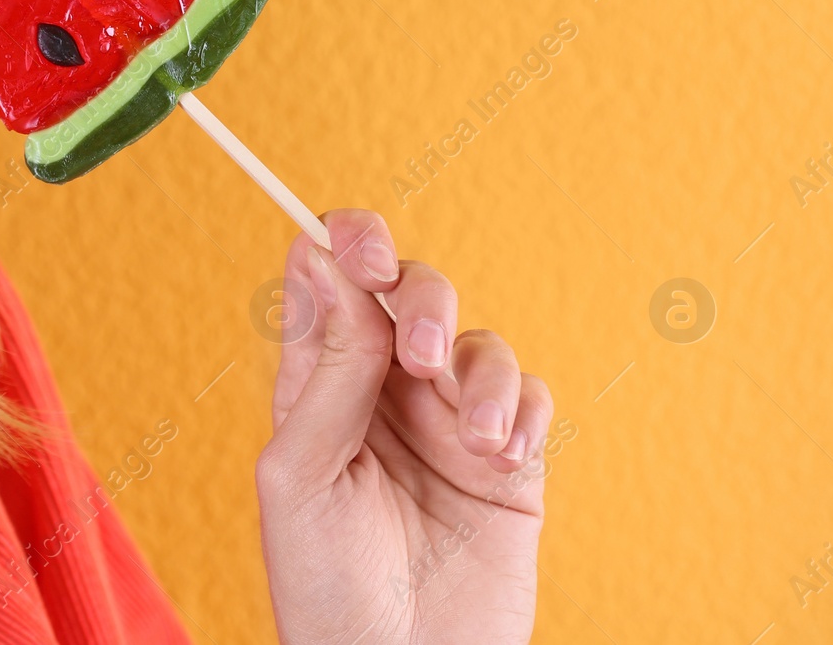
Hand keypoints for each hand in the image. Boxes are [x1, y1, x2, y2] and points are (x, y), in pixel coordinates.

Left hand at [256, 209, 550, 643]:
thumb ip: (328, 371)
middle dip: (424, 301)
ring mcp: (446, 423)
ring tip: (474, 440)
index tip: (362, 255)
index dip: (349, 245)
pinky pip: (529, 398)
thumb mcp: (303, 474)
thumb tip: (327, 263)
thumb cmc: (325, 587)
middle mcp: (382, 389)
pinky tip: (503, 457)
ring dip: (481, 375)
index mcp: (317, 383)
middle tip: (421, 352)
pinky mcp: (506, 462)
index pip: (331, 278)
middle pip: (411, 291)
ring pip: (478, 341)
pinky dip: (522, 413)